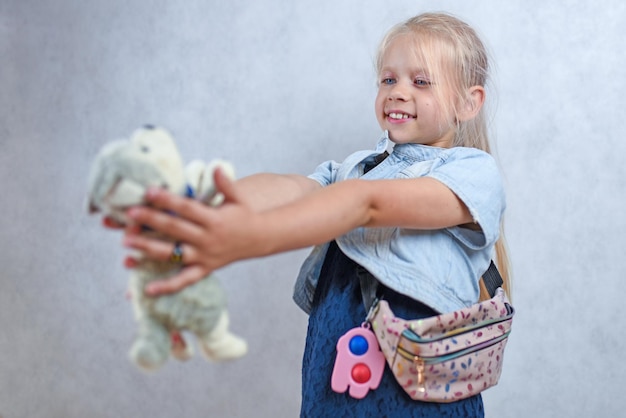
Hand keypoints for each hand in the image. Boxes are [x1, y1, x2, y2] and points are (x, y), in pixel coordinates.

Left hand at [123, 168, 263, 295]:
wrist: (259, 239)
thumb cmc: (244, 215)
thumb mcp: (237, 198)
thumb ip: (225, 184)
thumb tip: (217, 167)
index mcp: (214, 219)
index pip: (187, 208)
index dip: (168, 200)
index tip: (149, 192)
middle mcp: (208, 239)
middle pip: (175, 228)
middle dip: (151, 220)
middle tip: (130, 213)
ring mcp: (204, 256)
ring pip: (173, 253)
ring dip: (148, 249)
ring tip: (126, 243)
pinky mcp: (204, 269)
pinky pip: (184, 280)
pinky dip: (167, 286)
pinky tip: (147, 289)